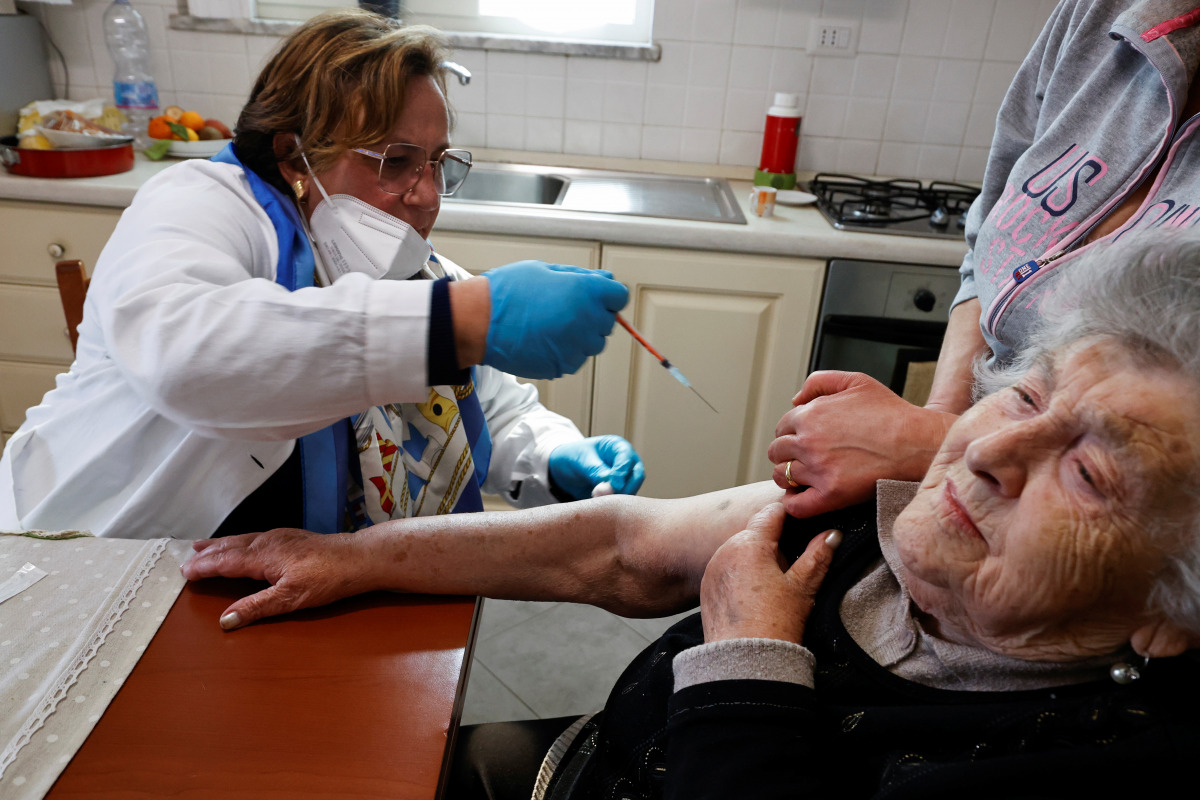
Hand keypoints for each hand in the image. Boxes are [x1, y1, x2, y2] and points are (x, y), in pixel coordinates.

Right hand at [180, 530, 378, 629]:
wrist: (358, 558)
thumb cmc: (327, 578)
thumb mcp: (290, 599)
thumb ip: (256, 608)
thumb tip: (225, 621)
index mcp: (263, 556)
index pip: (225, 562)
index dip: (204, 567)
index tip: (184, 573)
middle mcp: (268, 542)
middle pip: (230, 547)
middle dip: (207, 554)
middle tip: (186, 560)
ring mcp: (280, 537)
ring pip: (242, 539)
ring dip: (221, 544)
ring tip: (203, 547)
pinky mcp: (291, 537)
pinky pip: (255, 536)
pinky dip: (239, 540)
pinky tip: (241, 543)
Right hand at [483, 261, 628, 378]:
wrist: (479, 322)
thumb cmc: (508, 291)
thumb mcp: (545, 270)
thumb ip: (580, 277)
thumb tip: (605, 280)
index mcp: (586, 292)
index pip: (620, 296)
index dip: (607, 295)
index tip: (593, 296)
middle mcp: (587, 321)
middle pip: (608, 322)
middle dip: (593, 315)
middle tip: (563, 309)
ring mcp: (576, 347)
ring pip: (593, 344)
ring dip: (580, 335)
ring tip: (550, 325)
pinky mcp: (563, 366)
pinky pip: (575, 358)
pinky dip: (565, 351)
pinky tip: (543, 339)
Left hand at [548, 435, 645, 499]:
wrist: (565, 469)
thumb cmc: (574, 457)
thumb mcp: (581, 460)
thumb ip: (596, 472)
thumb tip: (609, 487)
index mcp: (618, 447)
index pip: (627, 459)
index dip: (622, 473)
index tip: (614, 485)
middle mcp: (626, 462)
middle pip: (637, 476)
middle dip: (625, 488)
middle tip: (608, 496)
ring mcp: (625, 478)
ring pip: (632, 491)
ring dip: (619, 498)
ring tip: (599, 500)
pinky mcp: (619, 493)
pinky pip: (623, 501)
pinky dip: (614, 505)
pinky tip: (601, 507)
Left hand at [700, 503, 838, 643]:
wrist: (744, 660)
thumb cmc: (775, 624)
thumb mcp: (802, 587)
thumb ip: (818, 555)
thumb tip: (831, 534)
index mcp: (750, 543)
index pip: (771, 513)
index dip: (789, 515)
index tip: (803, 523)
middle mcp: (725, 550)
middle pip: (754, 532)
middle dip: (773, 543)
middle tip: (790, 568)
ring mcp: (713, 568)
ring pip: (739, 550)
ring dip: (755, 558)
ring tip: (772, 587)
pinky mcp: (707, 587)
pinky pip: (726, 569)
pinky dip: (740, 575)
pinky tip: (754, 597)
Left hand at [766, 371, 956, 518]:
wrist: (916, 442)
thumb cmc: (891, 413)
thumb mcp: (855, 381)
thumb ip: (819, 382)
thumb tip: (795, 399)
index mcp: (809, 415)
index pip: (782, 428)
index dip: (790, 434)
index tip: (802, 441)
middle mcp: (808, 441)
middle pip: (777, 452)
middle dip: (786, 454)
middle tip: (802, 459)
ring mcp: (818, 469)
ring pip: (782, 476)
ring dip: (788, 477)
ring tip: (802, 478)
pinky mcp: (831, 494)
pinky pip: (796, 505)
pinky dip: (794, 503)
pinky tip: (803, 497)